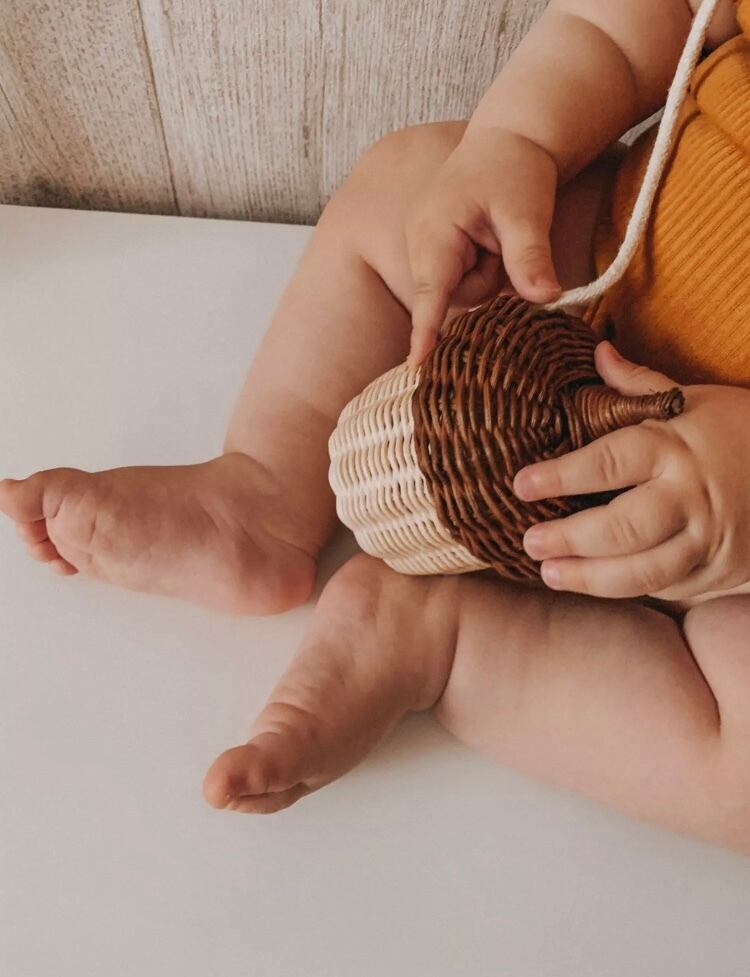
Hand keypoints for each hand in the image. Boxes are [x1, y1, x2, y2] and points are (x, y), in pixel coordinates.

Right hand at [405, 126, 560, 364]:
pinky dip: (483, 268)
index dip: (426, 331)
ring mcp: (425, 249)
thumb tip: (546, 298)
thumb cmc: (515, 168)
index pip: (432, 293)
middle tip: (505, 242)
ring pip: (461, 293)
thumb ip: (531, 257)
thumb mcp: (528, 211)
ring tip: (498, 237)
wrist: (508, 138)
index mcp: (434, 233)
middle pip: (455, 298)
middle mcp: (420, 245)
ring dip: (488, 274)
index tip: (416, 364)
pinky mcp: (435, 254)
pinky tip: (490, 243)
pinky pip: (462, 282)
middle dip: (487, 281)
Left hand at [512, 343, 749, 600]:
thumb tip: (598, 349)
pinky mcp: (718, 571)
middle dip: (569, 538)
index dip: (560, 475)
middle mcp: (689, 495)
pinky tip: (596, 584)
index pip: (608, 461)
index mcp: (675, 446)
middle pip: (621, 525)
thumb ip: (641, 385)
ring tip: (550, 573)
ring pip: (642, 570)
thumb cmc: (744, 431)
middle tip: (530, 539)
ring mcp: (707, 538)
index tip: (521, 484)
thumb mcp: (698, 399)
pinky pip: (668, 586)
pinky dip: (629, 588)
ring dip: (590, 578)